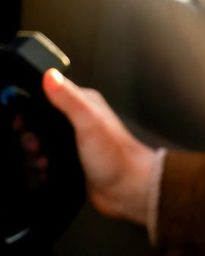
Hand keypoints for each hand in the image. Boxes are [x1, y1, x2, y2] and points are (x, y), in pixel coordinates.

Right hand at [43, 69, 155, 224]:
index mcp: (84, 104)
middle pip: (43, 121)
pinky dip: (41, 166)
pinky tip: (44, 172)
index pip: (51, 94)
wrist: (127, 189)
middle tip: (33, 145)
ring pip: (44, 142)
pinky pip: (48, 160)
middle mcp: (79, 120)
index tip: (18, 118)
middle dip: (31, 134)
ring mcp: (75, 141)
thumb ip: (68, 99)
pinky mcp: (72, 160)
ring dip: (36, 152)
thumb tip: (49, 75)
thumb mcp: (88, 122)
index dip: (31, 105)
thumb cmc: (114, 155)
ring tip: (40, 160)